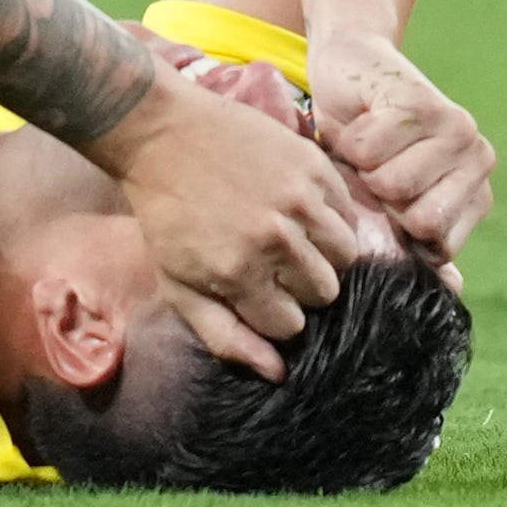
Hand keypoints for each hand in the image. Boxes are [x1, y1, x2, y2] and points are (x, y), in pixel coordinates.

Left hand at [95, 66, 353, 379]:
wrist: (158, 133)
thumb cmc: (165, 214)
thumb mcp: (178, 284)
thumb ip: (225, 336)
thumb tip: (278, 373)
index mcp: (239, 273)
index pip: (290, 325)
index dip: (273, 312)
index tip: (256, 289)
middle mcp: (275, 239)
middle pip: (324, 292)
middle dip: (300, 285)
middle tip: (274, 261)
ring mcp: (298, 198)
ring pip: (347, 256)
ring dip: (324, 254)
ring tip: (295, 238)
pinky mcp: (312, 164)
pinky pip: (348, 212)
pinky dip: (332, 218)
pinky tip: (303, 210)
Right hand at [306, 29, 493, 260]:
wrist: (349, 64)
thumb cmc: (363, 143)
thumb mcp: (388, 201)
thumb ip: (417, 243)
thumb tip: (453, 289)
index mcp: (476, 192)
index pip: (438, 248)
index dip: (396, 228)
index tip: (385, 199)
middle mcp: (478, 157)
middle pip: (417, 219)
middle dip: (377, 199)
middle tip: (372, 169)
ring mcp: (455, 126)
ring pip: (390, 184)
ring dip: (358, 167)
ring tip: (364, 147)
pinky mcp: (419, 100)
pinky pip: (367, 150)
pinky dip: (346, 140)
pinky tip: (357, 121)